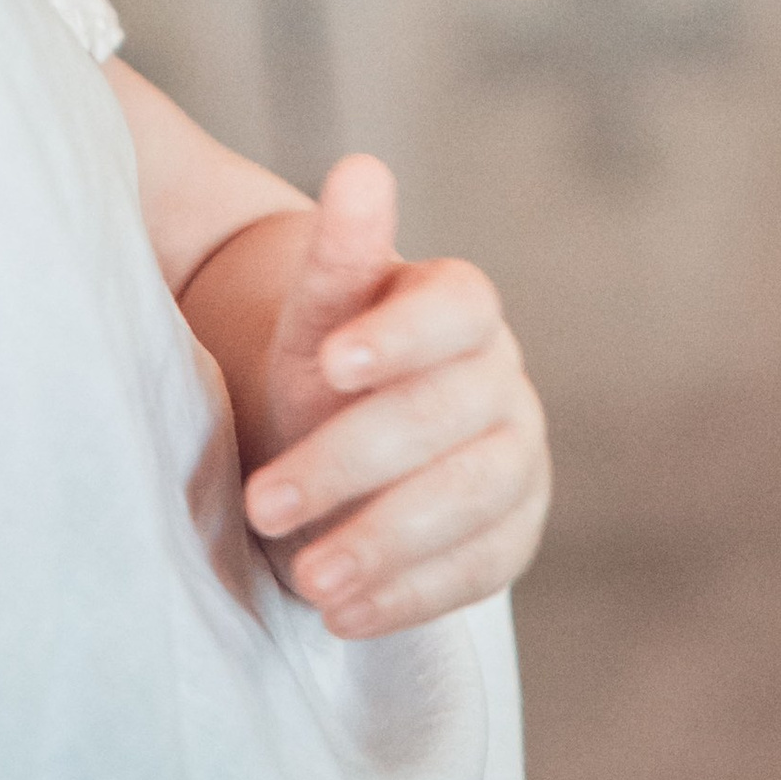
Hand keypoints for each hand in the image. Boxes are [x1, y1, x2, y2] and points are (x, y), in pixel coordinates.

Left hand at [240, 155, 547, 636]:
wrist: (340, 441)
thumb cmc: (326, 365)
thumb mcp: (316, 311)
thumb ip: (340, 251)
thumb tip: (361, 167)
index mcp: (461, 305)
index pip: (457, 306)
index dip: (400, 334)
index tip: (330, 362)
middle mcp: (502, 378)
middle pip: (446, 416)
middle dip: (351, 463)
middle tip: (262, 503)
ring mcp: (518, 460)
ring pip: (472, 499)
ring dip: (385, 543)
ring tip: (307, 578)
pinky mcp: (514, 536)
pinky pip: (480, 571)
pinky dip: (410, 596)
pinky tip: (343, 613)